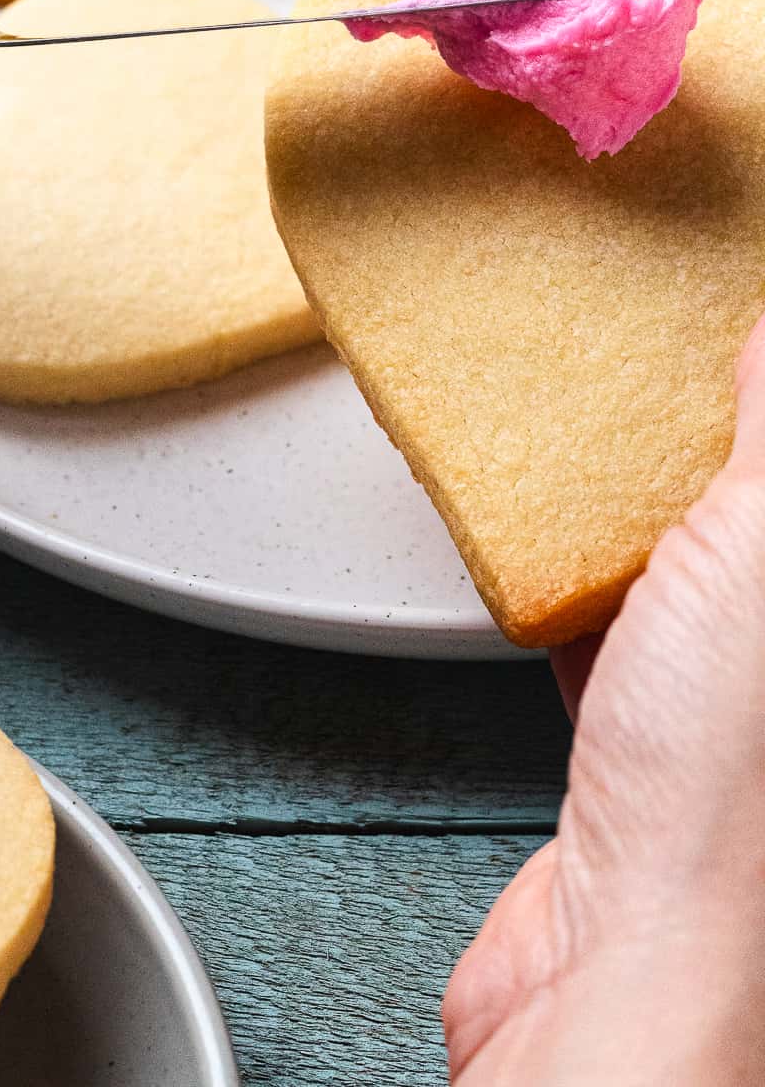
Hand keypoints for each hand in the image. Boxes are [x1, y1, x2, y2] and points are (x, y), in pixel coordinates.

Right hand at [443, 316, 764, 1083]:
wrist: (623, 981)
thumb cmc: (732, 811)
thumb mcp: (762, 552)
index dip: (759, 395)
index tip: (724, 318)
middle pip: (756, 520)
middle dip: (722, 441)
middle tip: (675, 351)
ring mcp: (737, 715)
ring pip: (702, 572)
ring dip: (656, 505)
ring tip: (610, 432)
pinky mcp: (653, 754)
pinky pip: (625, 635)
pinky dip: (590, 587)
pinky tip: (554, 548)